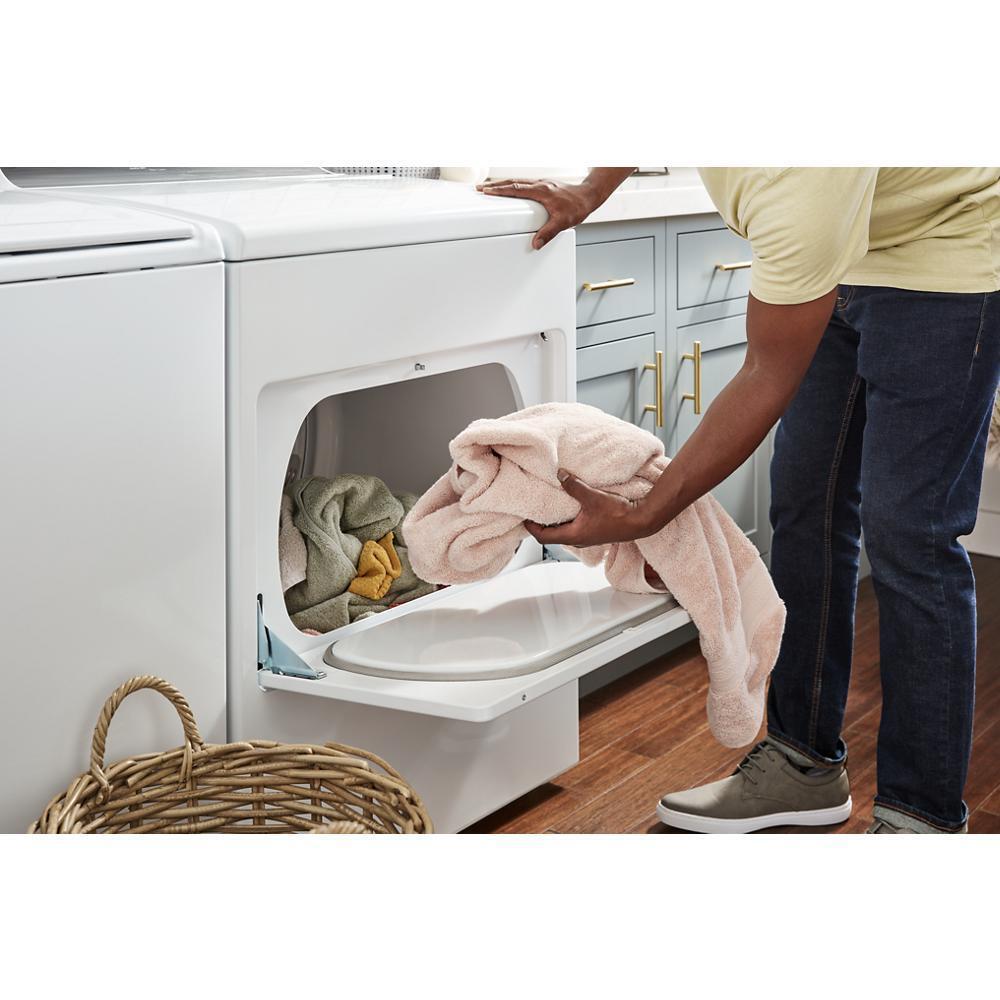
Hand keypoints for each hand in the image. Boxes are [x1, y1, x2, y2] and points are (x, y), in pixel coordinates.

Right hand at [477, 178, 596, 248]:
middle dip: (495, 185)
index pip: (516, 189)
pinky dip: (512, 184)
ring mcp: (541, 183)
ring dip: (502, 184)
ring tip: (488, 187)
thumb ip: (548, 233)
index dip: (500, 191)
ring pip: (517, 181)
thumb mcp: (563, 222)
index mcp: (542, 191)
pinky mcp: (543, 185)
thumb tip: (536, 244)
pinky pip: (523, 183)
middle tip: (480, 188)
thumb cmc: (577, 207)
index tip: (487, 191)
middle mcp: (540, 184)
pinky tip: (508, 188)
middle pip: (512, 182)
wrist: (588, 196)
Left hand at [525, 470, 648, 546]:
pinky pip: (575, 527)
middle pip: (552, 535)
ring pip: (564, 531)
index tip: (523, 518)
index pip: (543, 537)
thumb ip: (574, 486)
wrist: (641, 521)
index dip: (531, 528)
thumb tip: (560, 475)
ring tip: (549, 506)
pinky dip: (568, 518)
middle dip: (542, 523)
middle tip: (534, 510)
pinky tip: (571, 506)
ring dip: (556, 521)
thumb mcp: (592, 497)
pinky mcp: (595, 532)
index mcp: (573, 536)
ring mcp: (587, 537)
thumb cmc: (618, 515)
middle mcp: (578, 540)